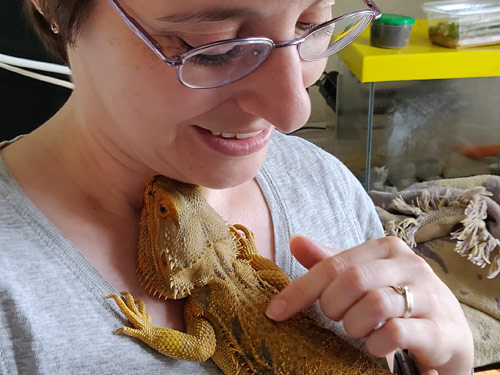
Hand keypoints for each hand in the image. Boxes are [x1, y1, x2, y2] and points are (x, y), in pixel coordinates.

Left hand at [265, 236, 473, 374]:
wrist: (445, 329)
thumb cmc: (395, 298)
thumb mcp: (360, 276)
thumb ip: (329, 262)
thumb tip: (295, 241)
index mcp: (385, 248)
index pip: (332, 264)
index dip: (300, 290)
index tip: (275, 312)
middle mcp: (409, 264)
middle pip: (351, 280)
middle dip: (333, 307)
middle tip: (337, 319)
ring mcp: (428, 294)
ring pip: (373, 304)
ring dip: (356, 325)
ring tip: (360, 330)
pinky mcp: (439, 328)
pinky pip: (395, 332)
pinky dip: (376, 343)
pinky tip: (377, 345)